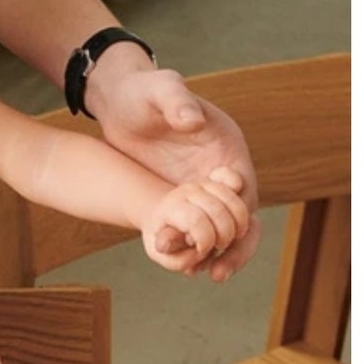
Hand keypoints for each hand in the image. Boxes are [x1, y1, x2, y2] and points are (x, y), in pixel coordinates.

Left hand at [87, 54, 261, 279]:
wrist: (119, 103)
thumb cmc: (143, 91)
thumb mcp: (160, 89)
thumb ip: (177, 101)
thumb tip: (192, 121)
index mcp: (225, 146)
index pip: (244, 188)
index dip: (238, 215)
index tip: (226, 236)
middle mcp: (219, 169)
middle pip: (239, 216)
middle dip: (234, 246)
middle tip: (218, 272)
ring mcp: (200, 185)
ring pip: (218, 228)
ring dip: (212, 252)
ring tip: (197, 274)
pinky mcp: (179, 196)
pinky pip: (193, 227)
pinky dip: (190, 245)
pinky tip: (177, 263)